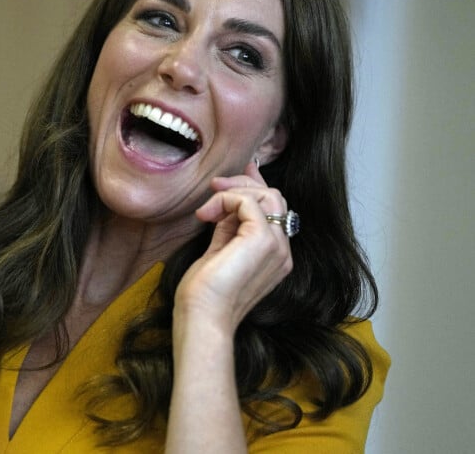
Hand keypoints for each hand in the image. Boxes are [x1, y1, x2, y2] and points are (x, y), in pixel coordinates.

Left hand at [175, 161, 293, 332]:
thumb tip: (229, 198)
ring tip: (208, 206)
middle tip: (214, 185)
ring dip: (235, 191)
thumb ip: (230, 225)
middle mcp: (283, 250)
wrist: (202, 317)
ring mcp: (278, 246)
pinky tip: (206, 215)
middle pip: (274, 198)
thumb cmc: (205, 292)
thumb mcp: (220, 249)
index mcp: (275, 255)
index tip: (246, 169)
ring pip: (267, 196)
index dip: (259, 186)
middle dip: (243, 185)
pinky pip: (248, 202)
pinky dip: (226, 200)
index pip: (274, 210)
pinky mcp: (263, 240)